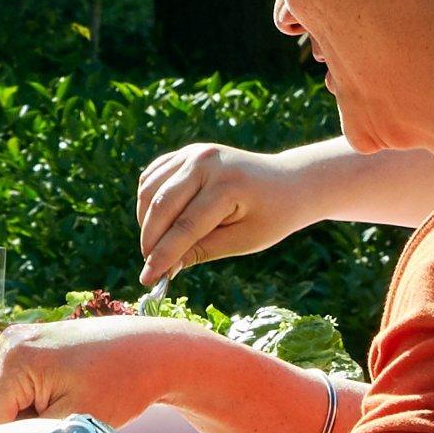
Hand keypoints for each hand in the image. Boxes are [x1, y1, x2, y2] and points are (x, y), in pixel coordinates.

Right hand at [0, 311, 229, 429]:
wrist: (150, 350)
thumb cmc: (120, 385)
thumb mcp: (74, 421)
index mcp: (15, 361)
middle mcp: (7, 343)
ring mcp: (14, 339)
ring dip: (15, 418)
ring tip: (55, 425)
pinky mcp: (24, 343)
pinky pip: (8, 384)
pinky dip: (23, 402)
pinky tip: (55, 408)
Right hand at [131, 141, 318, 281]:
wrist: (288, 182)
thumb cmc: (272, 216)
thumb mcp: (243, 241)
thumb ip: (201, 251)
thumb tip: (165, 268)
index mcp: (227, 185)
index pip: (185, 226)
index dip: (163, 256)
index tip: (147, 280)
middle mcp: (206, 162)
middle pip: (161, 205)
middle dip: (150, 240)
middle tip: (149, 267)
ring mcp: (194, 152)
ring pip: (150, 189)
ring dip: (144, 221)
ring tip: (155, 246)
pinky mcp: (186, 152)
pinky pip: (153, 176)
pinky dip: (147, 200)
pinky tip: (155, 221)